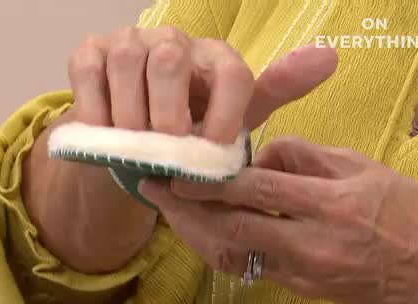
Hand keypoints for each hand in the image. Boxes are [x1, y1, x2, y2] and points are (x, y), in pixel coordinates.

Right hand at [24, 26, 338, 272]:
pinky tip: (104, 131)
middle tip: (169, 148)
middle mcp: (173, 41)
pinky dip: (95, 105)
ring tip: (136, 145)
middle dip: (169, 112)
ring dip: (131, 112)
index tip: (217, 148)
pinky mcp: (90, 54)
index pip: (231, 73)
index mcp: (216, 57)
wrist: (138, 138)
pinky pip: (87, 71)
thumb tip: (330, 56)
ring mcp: (128, 44)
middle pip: (170, 60)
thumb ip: (276, 91)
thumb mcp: (234, 118)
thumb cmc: (191, 129)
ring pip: (127, 62)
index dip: (227, 113)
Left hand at [138, 137, 417, 303]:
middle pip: (232, 229)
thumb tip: (259, 154)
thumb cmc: (408, 214)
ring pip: (231, 255)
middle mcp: (311, 245)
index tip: (176, 173)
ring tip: (167, 210)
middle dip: (186, 211)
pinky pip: (246, 266)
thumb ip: (306, 157)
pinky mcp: (298, 290)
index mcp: (332, 206)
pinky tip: (198, 231)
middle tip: (153, 190)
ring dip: (193, 233)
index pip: (258, 192)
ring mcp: (301, 274)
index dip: (211, 184)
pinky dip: (217, 248)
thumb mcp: (364, 168)